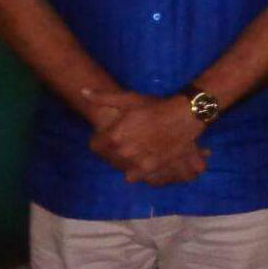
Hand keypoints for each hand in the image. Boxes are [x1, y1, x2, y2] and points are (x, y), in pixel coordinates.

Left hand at [84, 88, 205, 182]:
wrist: (184, 116)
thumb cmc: (156, 106)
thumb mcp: (129, 99)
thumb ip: (104, 98)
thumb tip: (83, 92)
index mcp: (114, 136)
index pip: (95, 146)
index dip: (100, 140)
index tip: (107, 135)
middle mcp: (122, 152)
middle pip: (107, 158)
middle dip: (111, 150)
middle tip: (123, 142)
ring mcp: (136, 162)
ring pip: (119, 167)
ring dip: (122, 161)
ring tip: (132, 151)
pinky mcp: (151, 168)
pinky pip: (133, 176)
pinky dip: (133, 171)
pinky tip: (140, 160)